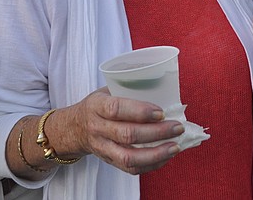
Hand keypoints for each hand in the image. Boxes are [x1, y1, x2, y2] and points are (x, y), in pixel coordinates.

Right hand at [55, 89, 184, 174]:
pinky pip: (131, 169)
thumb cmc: (98, 106)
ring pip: (129, 157)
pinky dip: (151, 165)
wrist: (75, 129)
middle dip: (156, 132)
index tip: (161, 112)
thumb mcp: (106, 91)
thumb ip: (127, 88)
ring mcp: (102, 148)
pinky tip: (166, 156)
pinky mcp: (109, 162)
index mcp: (97, 106)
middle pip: (127, 135)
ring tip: (175, 146)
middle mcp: (98, 129)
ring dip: (156, 154)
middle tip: (177, 127)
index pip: (116, 109)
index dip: (140, 111)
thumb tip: (161, 84)